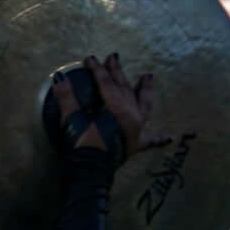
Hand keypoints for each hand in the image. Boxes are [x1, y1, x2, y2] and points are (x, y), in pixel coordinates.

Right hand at [46, 54, 160, 160]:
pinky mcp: (135, 145)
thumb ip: (67, 98)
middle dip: (118, 72)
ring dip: (145, 90)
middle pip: (124, 89)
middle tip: (114, 57)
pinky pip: (150, 140)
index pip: (106, 83)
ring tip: (149, 76)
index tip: (90, 58)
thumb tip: (59, 77)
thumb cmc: (82, 145)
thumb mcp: (72, 119)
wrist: (90, 173)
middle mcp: (132, 116)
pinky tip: (169, 138)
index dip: (97, 69)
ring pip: (143, 105)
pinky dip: (158, 139)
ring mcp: (137, 130)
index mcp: (118, 108)